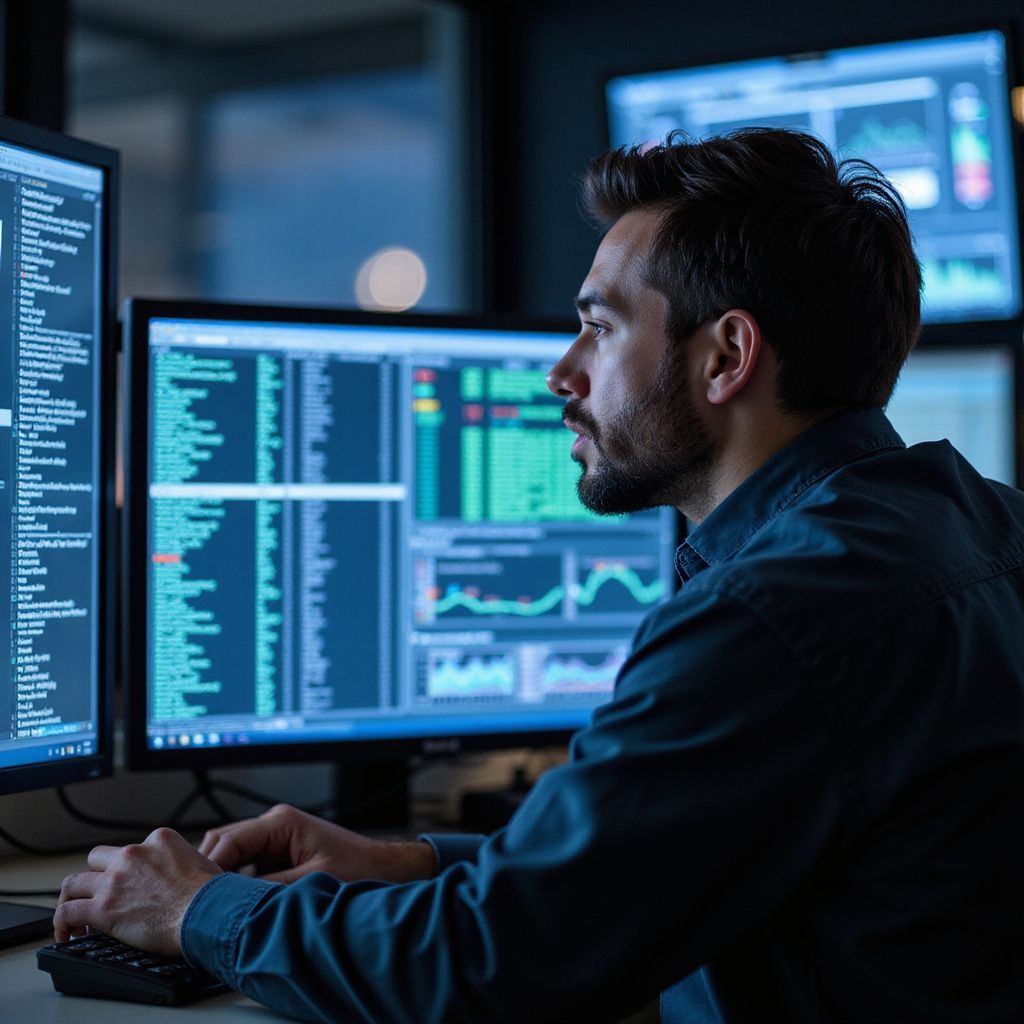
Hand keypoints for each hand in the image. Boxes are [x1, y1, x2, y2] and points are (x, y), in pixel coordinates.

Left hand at [54, 828, 220, 954]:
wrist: (206, 911)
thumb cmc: (211, 894)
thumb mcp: (199, 861)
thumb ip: (181, 862)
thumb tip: (183, 875)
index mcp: (159, 840)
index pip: (130, 850)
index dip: (126, 869)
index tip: (128, 885)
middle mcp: (133, 854)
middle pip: (97, 859)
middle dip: (95, 877)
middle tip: (98, 896)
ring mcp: (115, 880)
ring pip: (73, 883)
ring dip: (71, 898)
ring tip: (73, 917)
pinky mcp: (103, 908)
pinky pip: (66, 912)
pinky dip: (61, 924)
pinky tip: (67, 935)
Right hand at [198, 803, 435, 883]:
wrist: (385, 869)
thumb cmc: (358, 869)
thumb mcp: (311, 883)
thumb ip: (269, 889)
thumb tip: (232, 903)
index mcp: (281, 822)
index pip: (228, 840)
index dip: (209, 868)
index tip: (196, 896)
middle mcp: (275, 824)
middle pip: (224, 843)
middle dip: (211, 872)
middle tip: (201, 904)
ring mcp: (276, 837)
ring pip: (233, 855)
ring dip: (225, 878)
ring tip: (218, 907)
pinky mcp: (280, 852)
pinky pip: (248, 864)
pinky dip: (240, 883)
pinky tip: (239, 904)